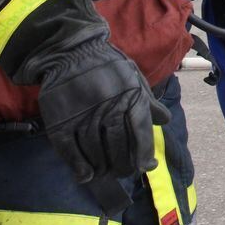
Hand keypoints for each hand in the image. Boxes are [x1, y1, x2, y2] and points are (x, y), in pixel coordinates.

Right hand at [37, 39, 171, 182]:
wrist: (70, 51)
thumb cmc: (107, 65)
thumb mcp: (133, 76)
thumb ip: (147, 101)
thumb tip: (164, 121)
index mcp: (130, 96)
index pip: (140, 132)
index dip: (145, 154)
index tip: (147, 166)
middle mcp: (108, 107)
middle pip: (119, 148)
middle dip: (124, 165)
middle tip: (124, 170)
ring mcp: (83, 116)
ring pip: (96, 153)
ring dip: (103, 168)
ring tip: (107, 171)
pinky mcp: (60, 122)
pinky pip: (70, 152)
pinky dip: (79, 167)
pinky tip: (85, 174)